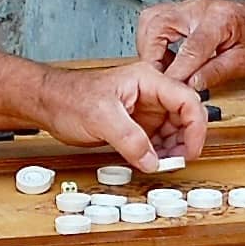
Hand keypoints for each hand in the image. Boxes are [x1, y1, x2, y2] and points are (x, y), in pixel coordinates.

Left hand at [36, 61, 209, 171]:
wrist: (49, 105)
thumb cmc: (69, 97)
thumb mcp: (101, 117)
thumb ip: (129, 139)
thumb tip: (152, 161)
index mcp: (148, 81)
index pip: (187, 100)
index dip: (195, 127)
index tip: (190, 151)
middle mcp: (151, 94)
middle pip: (185, 117)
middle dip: (185, 141)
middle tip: (176, 162)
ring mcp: (145, 111)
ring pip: (174, 131)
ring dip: (172, 150)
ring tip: (162, 164)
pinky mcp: (136, 126)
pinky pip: (157, 141)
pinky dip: (159, 154)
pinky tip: (151, 163)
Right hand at [134, 0, 244, 90]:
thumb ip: (215, 72)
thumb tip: (190, 86)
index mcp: (219, 19)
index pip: (190, 48)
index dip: (177, 72)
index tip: (170, 88)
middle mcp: (198, 8)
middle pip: (157, 24)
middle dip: (150, 54)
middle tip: (157, 77)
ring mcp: (188, 7)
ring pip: (150, 20)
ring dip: (149, 47)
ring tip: (161, 69)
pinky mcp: (182, 12)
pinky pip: (156, 22)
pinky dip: (153, 42)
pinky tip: (166, 59)